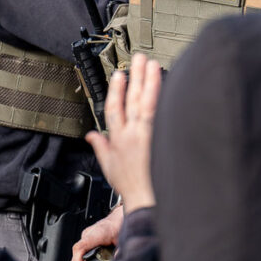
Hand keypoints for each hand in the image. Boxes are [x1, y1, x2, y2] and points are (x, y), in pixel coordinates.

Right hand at [70, 204, 124, 260]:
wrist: (120, 215)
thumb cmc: (121, 222)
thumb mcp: (124, 238)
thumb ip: (121, 251)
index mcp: (95, 234)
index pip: (79, 249)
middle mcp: (87, 237)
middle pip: (76, 259)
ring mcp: (86, 240)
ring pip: (78, 260)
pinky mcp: (89, 243)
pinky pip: (82, 257)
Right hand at [86, 53, 160, 211]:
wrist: (148, 201)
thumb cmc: (131, 186)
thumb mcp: (108, 167)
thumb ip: (100, 146)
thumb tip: (91, 135)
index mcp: (118, 140)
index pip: (114, 109)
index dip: (116, 90)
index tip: (119, 74)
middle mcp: (132, 135)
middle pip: (133, 100)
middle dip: (136, 77)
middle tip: (139, 59)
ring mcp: (148, 136)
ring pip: (148, 104)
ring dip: (150, 82)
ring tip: (153, 65)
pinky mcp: (161, 140)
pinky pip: (162, 116)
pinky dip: (164, 101)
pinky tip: (169, 88)